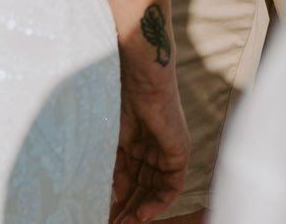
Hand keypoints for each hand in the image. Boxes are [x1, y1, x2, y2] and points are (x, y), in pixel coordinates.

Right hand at [110, 23, 188, 223]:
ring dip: (141, 210)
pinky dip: (159, 201)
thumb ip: (112, 168)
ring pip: (155, 190)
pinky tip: (143, 213)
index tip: (106, 216)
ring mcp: (166, 150)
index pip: (128, 181)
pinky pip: (172, 184)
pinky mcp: (179, 150)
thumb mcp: (110, 141)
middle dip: (128, 209)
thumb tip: (112, 196)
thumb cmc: (118, 97)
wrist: (138, 75)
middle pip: (141, 189)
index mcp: (134, 144)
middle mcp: (151, 149)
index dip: (118, 200)